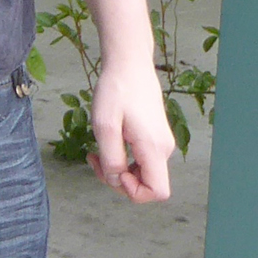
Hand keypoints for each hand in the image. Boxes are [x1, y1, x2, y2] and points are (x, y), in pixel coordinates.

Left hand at [89, 58, 174, 203]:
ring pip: (142, 174)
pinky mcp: (155, 138)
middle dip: (118, 181)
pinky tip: (106, 145)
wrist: (129, 65)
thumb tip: (116, 180)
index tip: (114, 173)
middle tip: (94, 160)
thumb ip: (111, 158)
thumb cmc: (116, 91)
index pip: (157, 192)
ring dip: (117, 170)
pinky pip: (141, 161)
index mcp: (154, 148)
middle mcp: (163, 149)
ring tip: (95, 152)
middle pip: (147, 185)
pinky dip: (123, 160)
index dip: (134, 192)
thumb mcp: (105, 126)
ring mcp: (161, 143)